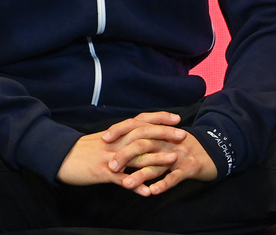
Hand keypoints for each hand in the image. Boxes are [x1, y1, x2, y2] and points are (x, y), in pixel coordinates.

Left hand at [102, 112, 216, 195]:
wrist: (214, 151)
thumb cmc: (182, 146)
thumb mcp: (163, 138)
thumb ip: (145, 138)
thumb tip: (119, 140)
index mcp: (158, 131)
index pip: (134, 126)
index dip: (118, 130)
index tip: (103, 139)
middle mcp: (166, 141)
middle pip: (142, 145)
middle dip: (124, 155)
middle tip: (110, 166)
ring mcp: (177, 154)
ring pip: (156, 164)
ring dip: (141, 174)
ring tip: (127, 184)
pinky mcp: (189, 167)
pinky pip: (175, 177)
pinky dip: (164, 184)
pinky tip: (152, 191)